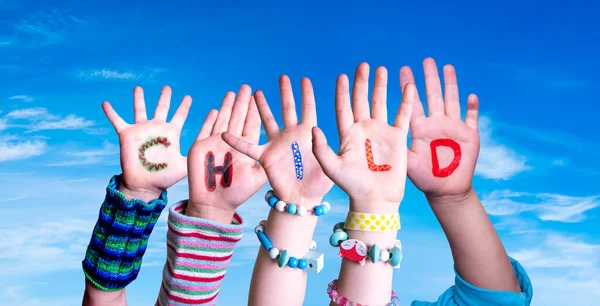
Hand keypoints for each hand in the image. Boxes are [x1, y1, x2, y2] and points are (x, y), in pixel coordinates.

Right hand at [102, 86, 189, 200]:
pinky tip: (105, 103)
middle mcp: (156, 129)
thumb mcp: (185, 164)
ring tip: (138, 87)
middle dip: (165, 97)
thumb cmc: (165, 177)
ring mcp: (141, 130)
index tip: (189, 97)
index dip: (184, 106)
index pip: (179, 115)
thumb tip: (210, 148)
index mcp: (171, 133)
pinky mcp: (127, 135)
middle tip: (167, 87)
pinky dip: (111, 112)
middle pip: (161, 108)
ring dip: (139, 99)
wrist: (145, 185)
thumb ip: (195, 154)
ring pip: (140, 109)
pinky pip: (117, 121)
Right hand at [186, 85, 266, 221]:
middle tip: (246, 86)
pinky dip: (210, 121)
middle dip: (242, 103)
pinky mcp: (201, 148)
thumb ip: (269, 160)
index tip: (259, 94)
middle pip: (237, 119)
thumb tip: (276, 154)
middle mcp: (232, 144)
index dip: (255, 110)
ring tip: (232, 92)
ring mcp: (216, 145)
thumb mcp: (259, 177)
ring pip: (223, 121)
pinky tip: (215, 110)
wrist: (213, 206)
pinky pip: (205, 130)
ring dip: (227, 107)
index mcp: (246, 149)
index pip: (251, 125)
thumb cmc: (237, 194)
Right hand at [222, 76, 332, 205]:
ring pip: (267, 120)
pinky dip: (236, 142)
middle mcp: (292, 135)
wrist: (302, 199)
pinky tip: (224, 134)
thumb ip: (322, 147)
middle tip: (283, 77)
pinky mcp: (266, 157)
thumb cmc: (318, 184)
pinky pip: (248, 147)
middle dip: (285, 92)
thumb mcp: (327, 164)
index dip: (306, 94)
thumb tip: (313, 130)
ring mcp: (277, 144)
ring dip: (262, 107)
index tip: (304, 79)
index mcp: (308, 134)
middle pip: (287, 108)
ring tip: (256, 92)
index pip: (308, 109)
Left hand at [311, 63, 415, 212]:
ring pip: (380, 103)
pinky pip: (402, 115)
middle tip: (363, 65)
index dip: (342, 92)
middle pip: (361, 100)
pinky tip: (407, 86)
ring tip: (381, 69)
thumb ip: (322, 149)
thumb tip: (314, 128)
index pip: (343, 107)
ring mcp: (380, 132)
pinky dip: (405, 101)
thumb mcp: (332, 168)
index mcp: (346, 134)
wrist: (375, 199)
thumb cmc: (352, 186)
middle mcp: (363, 129)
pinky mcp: (397, 137)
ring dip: (381, 86)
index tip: (342, 76)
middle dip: (362, 83)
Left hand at [401, 58, 479, 203]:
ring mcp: (453, 128)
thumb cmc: (424, 179)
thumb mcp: (405, 163)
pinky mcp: (469, 136)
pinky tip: (471, 96)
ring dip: (450, 84)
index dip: (408, 87)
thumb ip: (394, 149)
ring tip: (447, 67)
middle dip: (429, 78)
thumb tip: (379, 139)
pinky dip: (472, 108)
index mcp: (418, 129)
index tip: (402, 69)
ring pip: (451, 101)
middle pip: (432, 96)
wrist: (445, 191)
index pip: (412, 103)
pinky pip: (472, 118)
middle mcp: (435, 124)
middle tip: (426, 60)